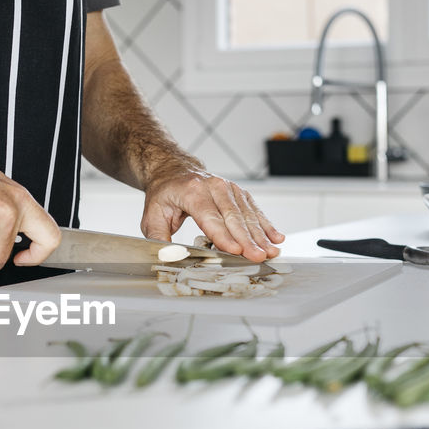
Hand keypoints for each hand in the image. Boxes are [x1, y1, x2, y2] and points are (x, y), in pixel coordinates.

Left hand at [141, 161, 283, 260]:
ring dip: (261, 235)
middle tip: (258, 257)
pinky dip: (266, 225)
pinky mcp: (239, 193)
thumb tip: (166, 257)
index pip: (210, 217)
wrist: (174, 171)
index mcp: (192, 191)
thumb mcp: (152, 215)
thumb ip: (158, 238)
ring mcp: (229, 188)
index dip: (223, 235)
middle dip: (247, 239)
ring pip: (247, 214)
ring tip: (271, 252)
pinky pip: (254, 210)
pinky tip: (277, 237)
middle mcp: (214, 186)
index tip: (235, 250)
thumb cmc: (165, 195)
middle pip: (233, 217)